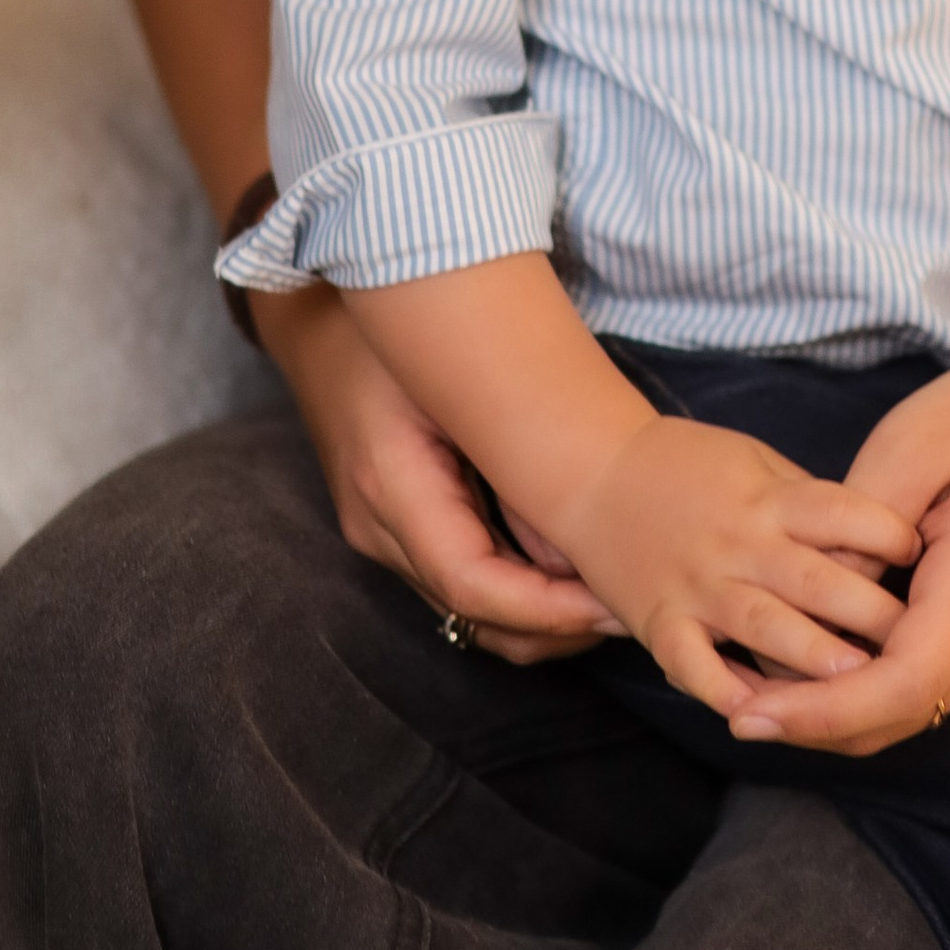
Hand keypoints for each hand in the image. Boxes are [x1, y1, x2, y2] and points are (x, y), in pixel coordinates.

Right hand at [253, 282, 614, 659]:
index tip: (611, 603)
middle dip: (556, 628)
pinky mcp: (394, 531)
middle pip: (474, 617)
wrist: (318, 321)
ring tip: (610, 592)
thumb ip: (514, 459)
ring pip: (469, 614)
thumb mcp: (461, 380)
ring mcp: (381, 535)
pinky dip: (516, 592)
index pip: (471, 585)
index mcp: (391, 487)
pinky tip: (567, 571)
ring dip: (541, 619)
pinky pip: (461, 583)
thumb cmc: (396, 333)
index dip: (547, 610)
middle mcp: (379, 529)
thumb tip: (581, 539)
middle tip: (630, 604)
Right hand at [550, 418, 918, 719]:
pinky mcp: (661, 623)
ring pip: (765, 626)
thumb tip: (875, 542)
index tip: (923, 559)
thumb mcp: (757, 461)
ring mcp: (699, 586)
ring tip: (859, 681)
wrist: (594, 472)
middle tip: (916, 641)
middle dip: (870, 612)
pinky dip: (723, 691)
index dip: (889, 535)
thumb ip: (809, 503)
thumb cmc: (688, 465)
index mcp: (770, 499)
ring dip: (813, 655)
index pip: (843, 513)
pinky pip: (694, 666)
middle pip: (815, 579)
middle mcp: (740, 543)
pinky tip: (758, 715)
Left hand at [728, 330, 949, 757]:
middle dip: (815, 723)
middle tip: (731, 705)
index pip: (900, 687)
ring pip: (915, 703)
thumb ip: (859, 526)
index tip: (747, 717)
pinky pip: (931, 674)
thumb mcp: (923, 440)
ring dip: (839, 706)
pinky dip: (870, 680)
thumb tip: (811, 590)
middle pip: (902, 714)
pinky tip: (820, 649)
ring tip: (760, 683)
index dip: (818, 714)